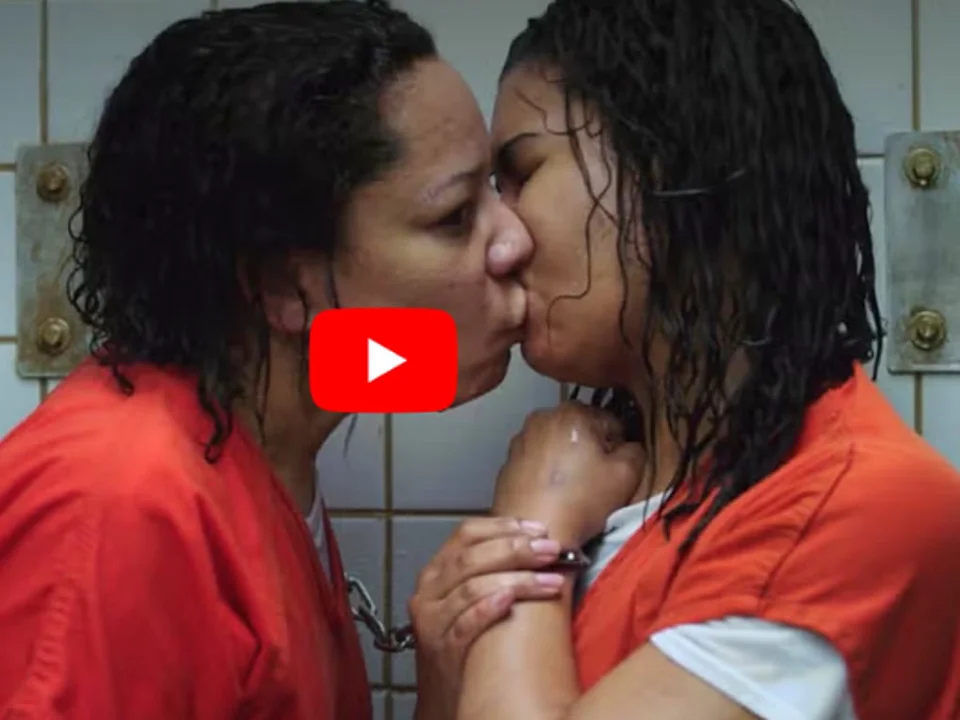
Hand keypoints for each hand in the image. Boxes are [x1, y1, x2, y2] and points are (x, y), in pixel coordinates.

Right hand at [409, 517, 566, 719]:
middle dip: (517, 549)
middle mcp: (429, 591)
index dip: (504, 527)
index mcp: (436, 571)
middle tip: (551, 550)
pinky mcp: (441, 650)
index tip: (538, 529)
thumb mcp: (463, 600)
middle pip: (472, 557)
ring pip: (472, 586)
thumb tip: (534, 544)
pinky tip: (510, 601)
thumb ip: (486, 571)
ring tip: (551, 582)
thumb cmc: (461, 643)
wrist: (442, 697)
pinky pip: (464, 623)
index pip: (467, 533)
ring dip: (517, 580)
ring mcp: (432, 621)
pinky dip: (488, 608)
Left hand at [492, 401, 645, 546]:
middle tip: (595, 481)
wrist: (532, 535)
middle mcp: (542, 417)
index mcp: (572, 412)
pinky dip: (548, 472)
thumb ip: (636, 450)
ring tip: (573, 490)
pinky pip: (538, 461)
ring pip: (558, 445)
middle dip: (591, 451)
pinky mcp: (508, 461)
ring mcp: (521, 438)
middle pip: (582, 431)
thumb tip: (629, 446)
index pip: (611, 422)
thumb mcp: (626, 475)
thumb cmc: (580, 501)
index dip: (619, 447)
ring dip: (569, 461)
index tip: (615, 470)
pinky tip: (553, 494)